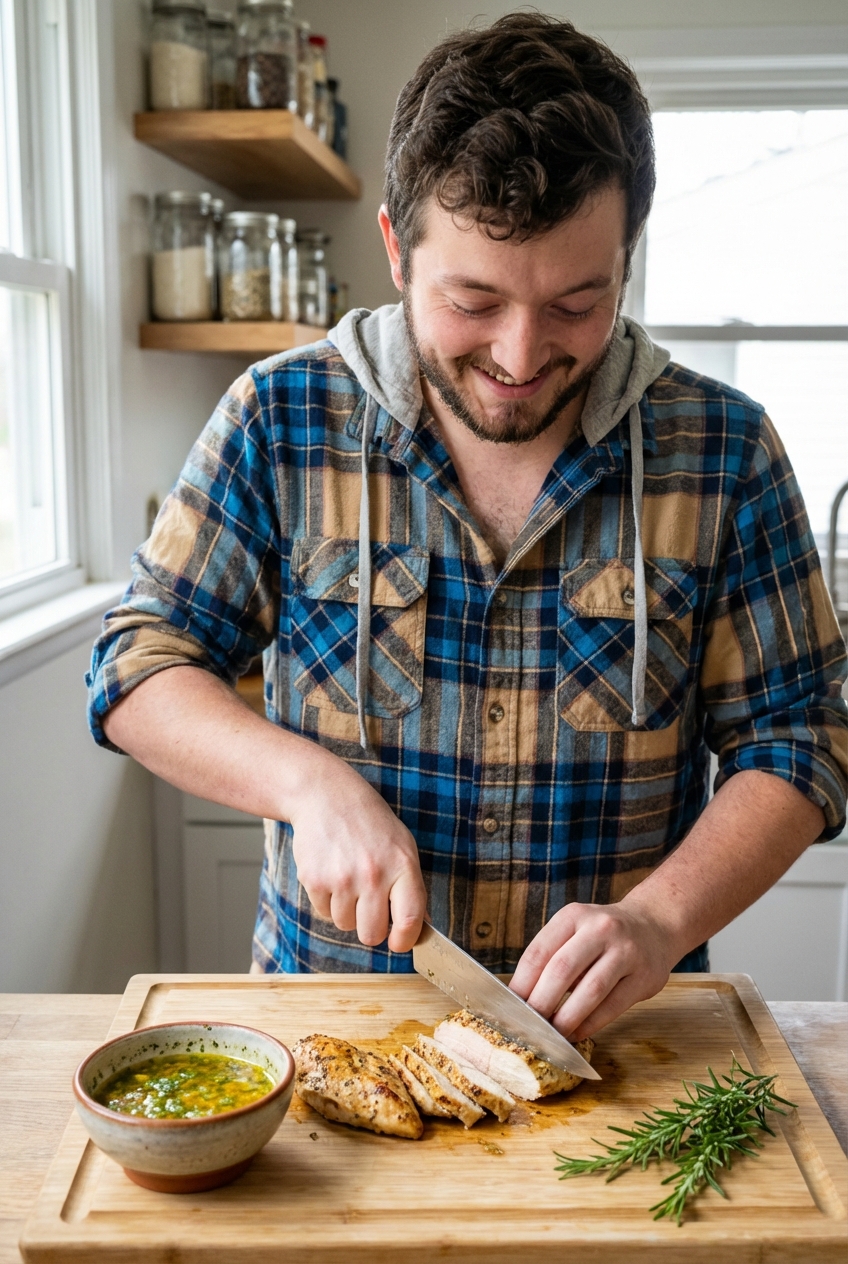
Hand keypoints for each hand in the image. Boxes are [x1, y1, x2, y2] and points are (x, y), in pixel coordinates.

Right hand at [289, 754, 426, 953]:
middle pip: (371, 934)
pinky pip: (323, 912)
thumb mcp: (401, 845)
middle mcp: (374, 874)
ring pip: (345, 925)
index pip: (409, 919)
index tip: (398, 943)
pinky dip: (327, 900)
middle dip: (370, 929)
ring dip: (346, 911)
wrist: (326, 796)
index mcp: (402, 865)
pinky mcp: (314, 879)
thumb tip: (420, 926)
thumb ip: (411, 886)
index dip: (404, 940)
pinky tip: (331, 873)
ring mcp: (342, 878)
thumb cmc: (369, 823)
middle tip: (368, 910)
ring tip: (348, 879)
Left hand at [509, 901, 679, 1040]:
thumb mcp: (575, 931)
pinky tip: (577, 1033)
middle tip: (529, 1027)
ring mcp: (626, 950)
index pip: (539, 952)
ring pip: (590, 990)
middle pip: (562, 969)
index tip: (510, 1008)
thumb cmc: (602, 936)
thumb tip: (521, 999)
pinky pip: (613, 1005)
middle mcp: (600, 928)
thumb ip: (552, 957)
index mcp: (573, 916)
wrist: (654, 925)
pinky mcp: (645, 976)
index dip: (521, 984)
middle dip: (541, 1003)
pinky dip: (591, 1023)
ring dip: (567, 1017)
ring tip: (553, 1035)